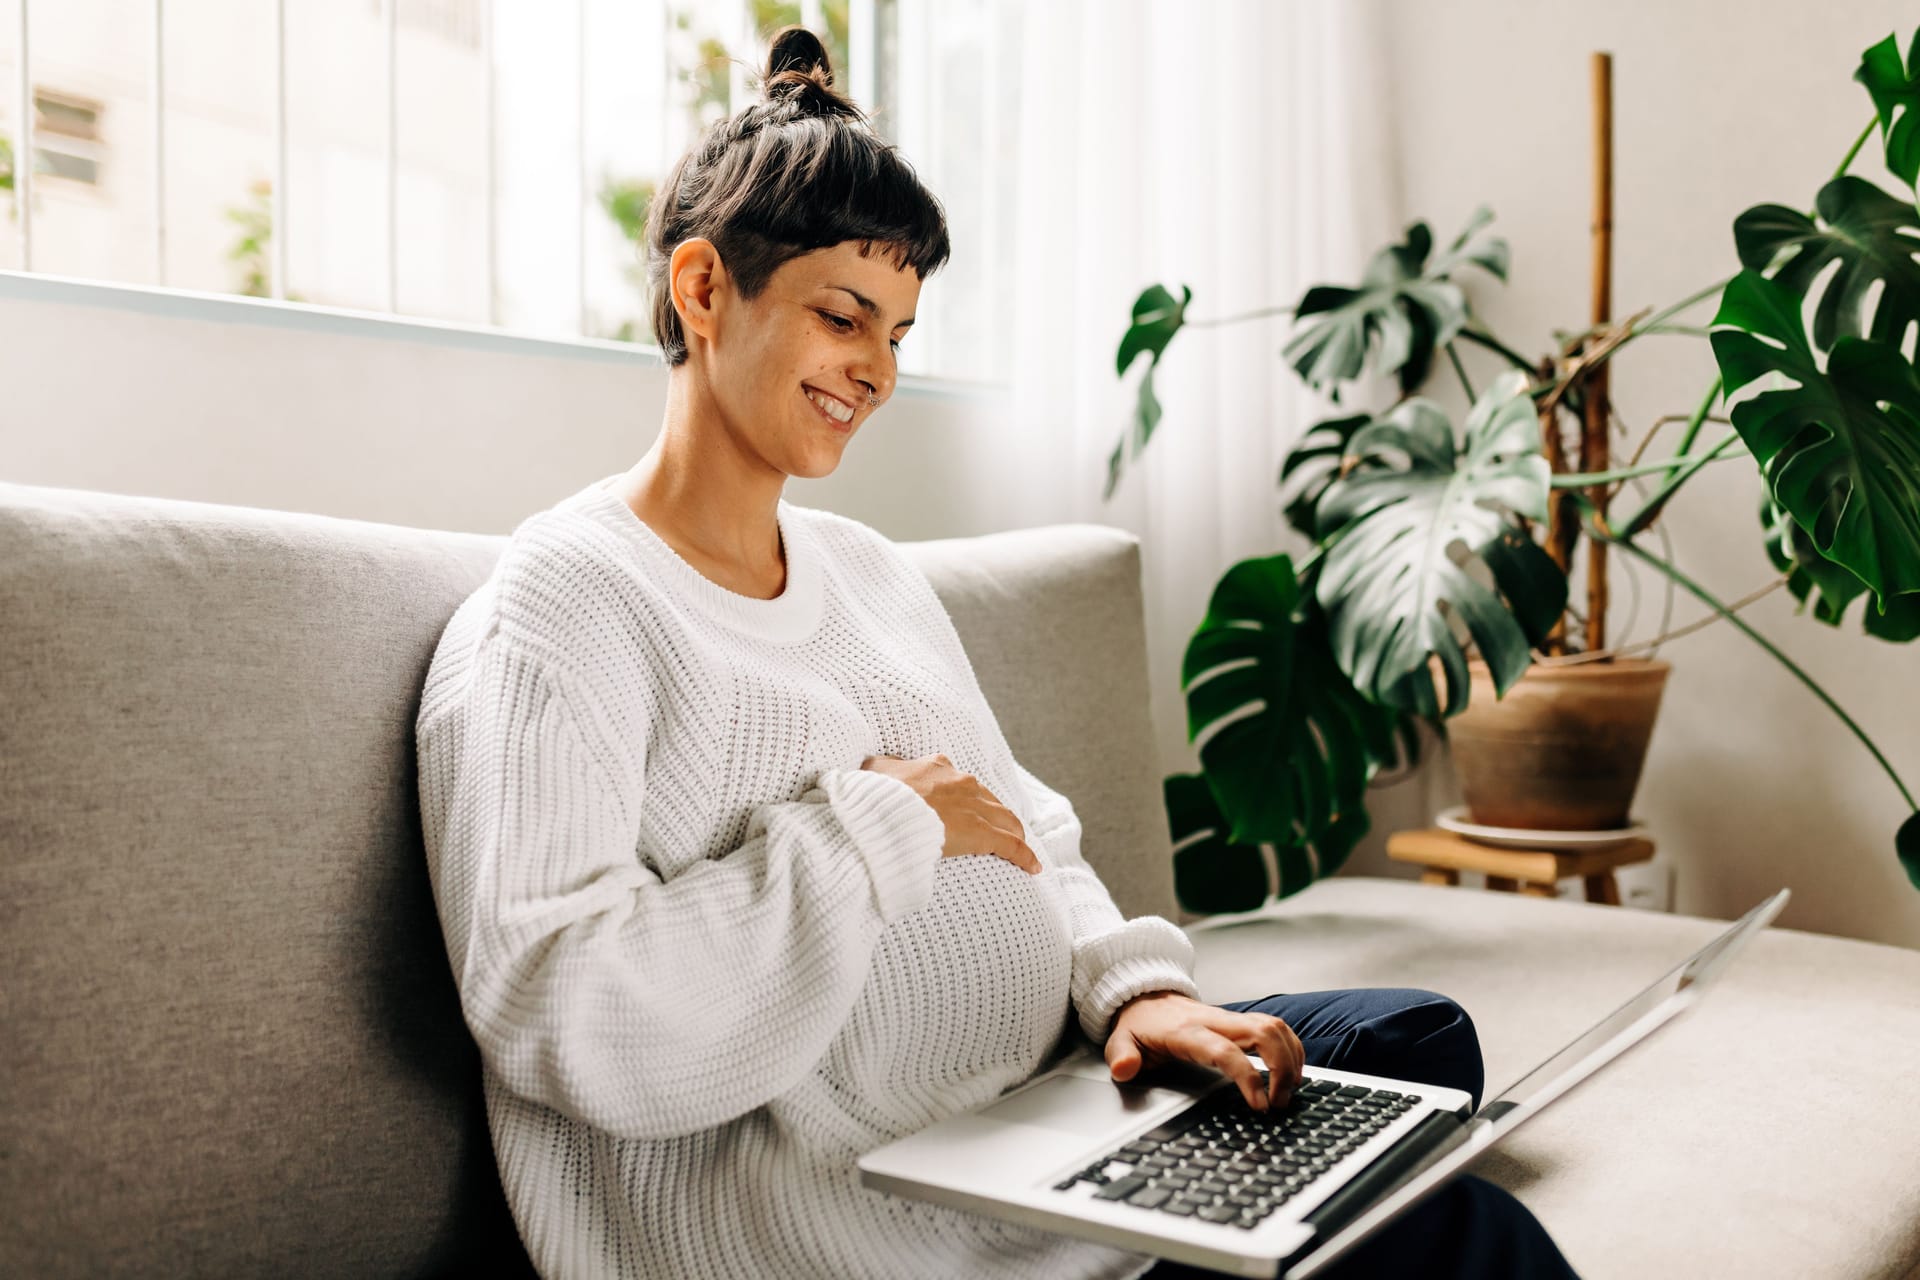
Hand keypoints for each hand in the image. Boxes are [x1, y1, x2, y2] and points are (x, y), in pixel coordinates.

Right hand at [860, 753, 1041, 874]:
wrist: (880, 812)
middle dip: (997, 815)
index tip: (968, 809)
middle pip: (989, 801)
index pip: (962, 783)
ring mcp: (973, 807)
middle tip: (1002, 830)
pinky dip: (1024, 856)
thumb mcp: (873, 771)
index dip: (969, 797)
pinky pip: (1010, 845)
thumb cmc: (872, 796)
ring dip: (1014, 832)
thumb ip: (884, 770)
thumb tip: (879, 769)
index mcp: (937, 768)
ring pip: (1005, 820)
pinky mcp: (980, 832)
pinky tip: (1033, 867)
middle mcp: (960, 783)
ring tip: (1020, 846)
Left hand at [1105, 990, 1305, 1111]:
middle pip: (1263, 1033)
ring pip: (1274, 1026)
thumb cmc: (1139, 1025)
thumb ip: (1121, 1056)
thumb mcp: (1119, 1041)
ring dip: (1291, 1059)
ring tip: (1288, 1091)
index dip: (1248, 1077)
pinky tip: (1291, 1071)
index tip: (1260, 1104)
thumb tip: (1124, 1069)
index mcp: (1187, 1032)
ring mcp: (1230, 1018)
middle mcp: (1215, 1021)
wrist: (1145, 996)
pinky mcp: (1240, 1020)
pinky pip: (1276, 1026)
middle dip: (1282, 1069)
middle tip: (1279, 1102)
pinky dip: (1291, 1048)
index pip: (1225, 1051)